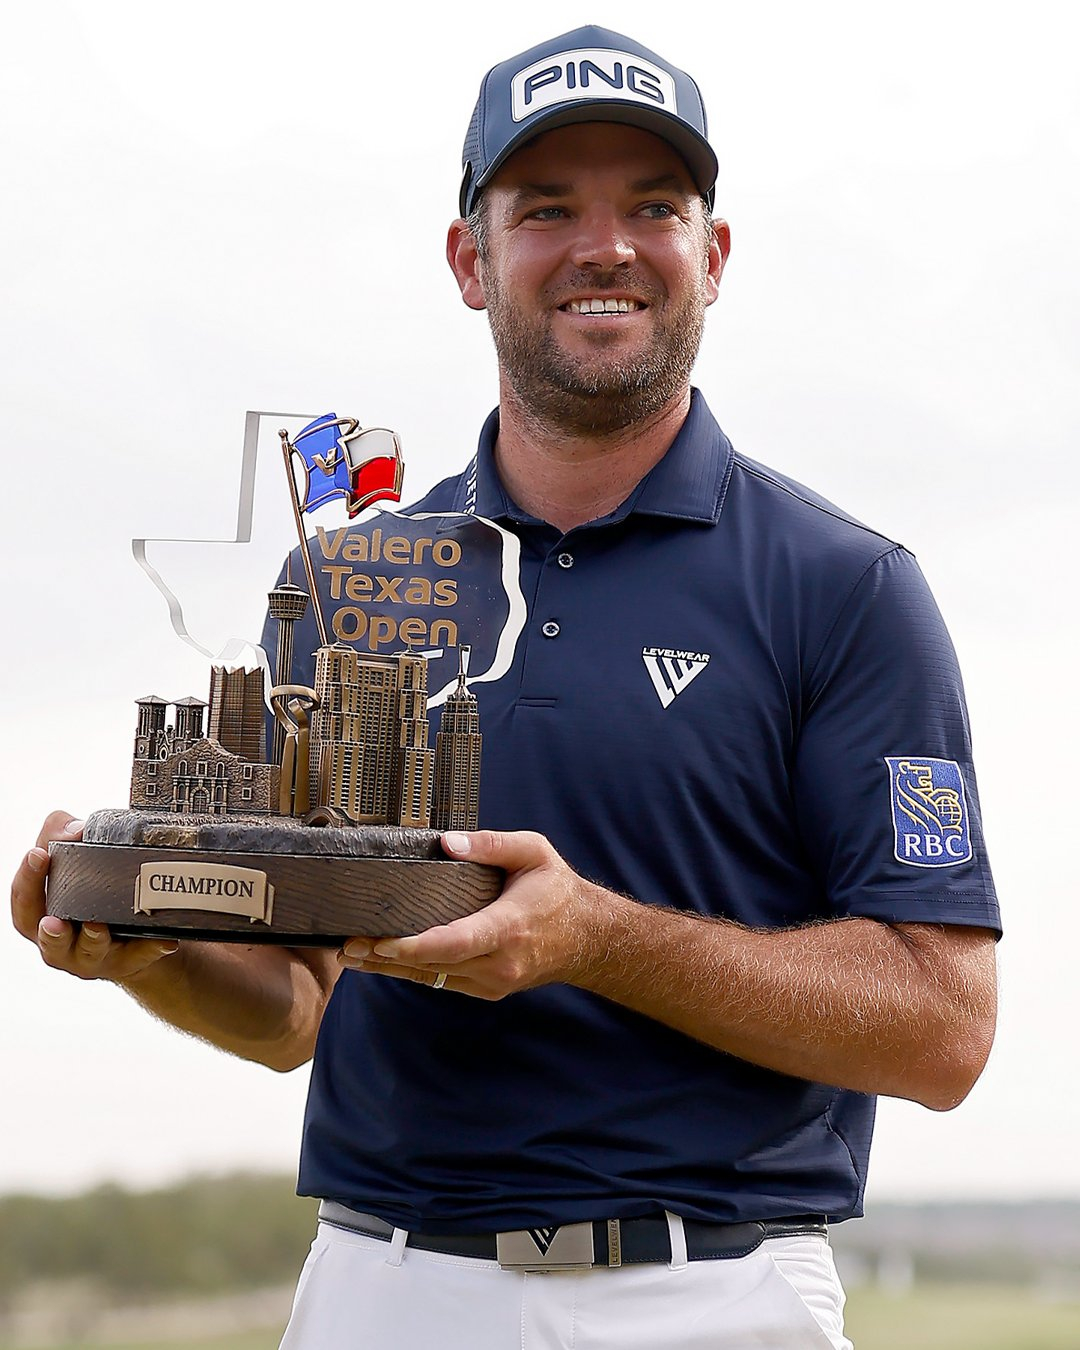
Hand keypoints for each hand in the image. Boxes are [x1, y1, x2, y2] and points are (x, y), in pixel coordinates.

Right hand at [11, 810, 179, 981]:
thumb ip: (63, 837)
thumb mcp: (73, 862)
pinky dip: (150, 948)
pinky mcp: (127, 961)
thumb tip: (75, 829)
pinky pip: (139, 956)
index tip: (38, 854)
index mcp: (44, 916)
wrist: (130, 933)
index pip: (25, 904)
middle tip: (54, 921)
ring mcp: (94, 956)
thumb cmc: (91, 894)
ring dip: (92, 939)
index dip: (27, 880)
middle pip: (50, 941)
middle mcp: (63, 942)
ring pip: (89, 952)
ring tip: (97, 925)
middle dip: (51, 932)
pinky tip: (165, 940)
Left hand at [338, 830, 609, 998]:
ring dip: (391, 968)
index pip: (455, 943)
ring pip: (433, 978)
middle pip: (434, 964)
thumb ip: (490, 843)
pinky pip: (443, 982)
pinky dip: (413, 972)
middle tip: (347, 945)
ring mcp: (494, 981)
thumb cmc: (557, 890)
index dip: (414, 946)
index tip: (381, 942)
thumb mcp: (533, 851)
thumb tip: (445, 843)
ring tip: (352, 956)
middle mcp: (500, 961)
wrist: (588, 937)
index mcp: (509, 927)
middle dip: (387, 957)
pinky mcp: (488, 988)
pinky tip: (384, 962)